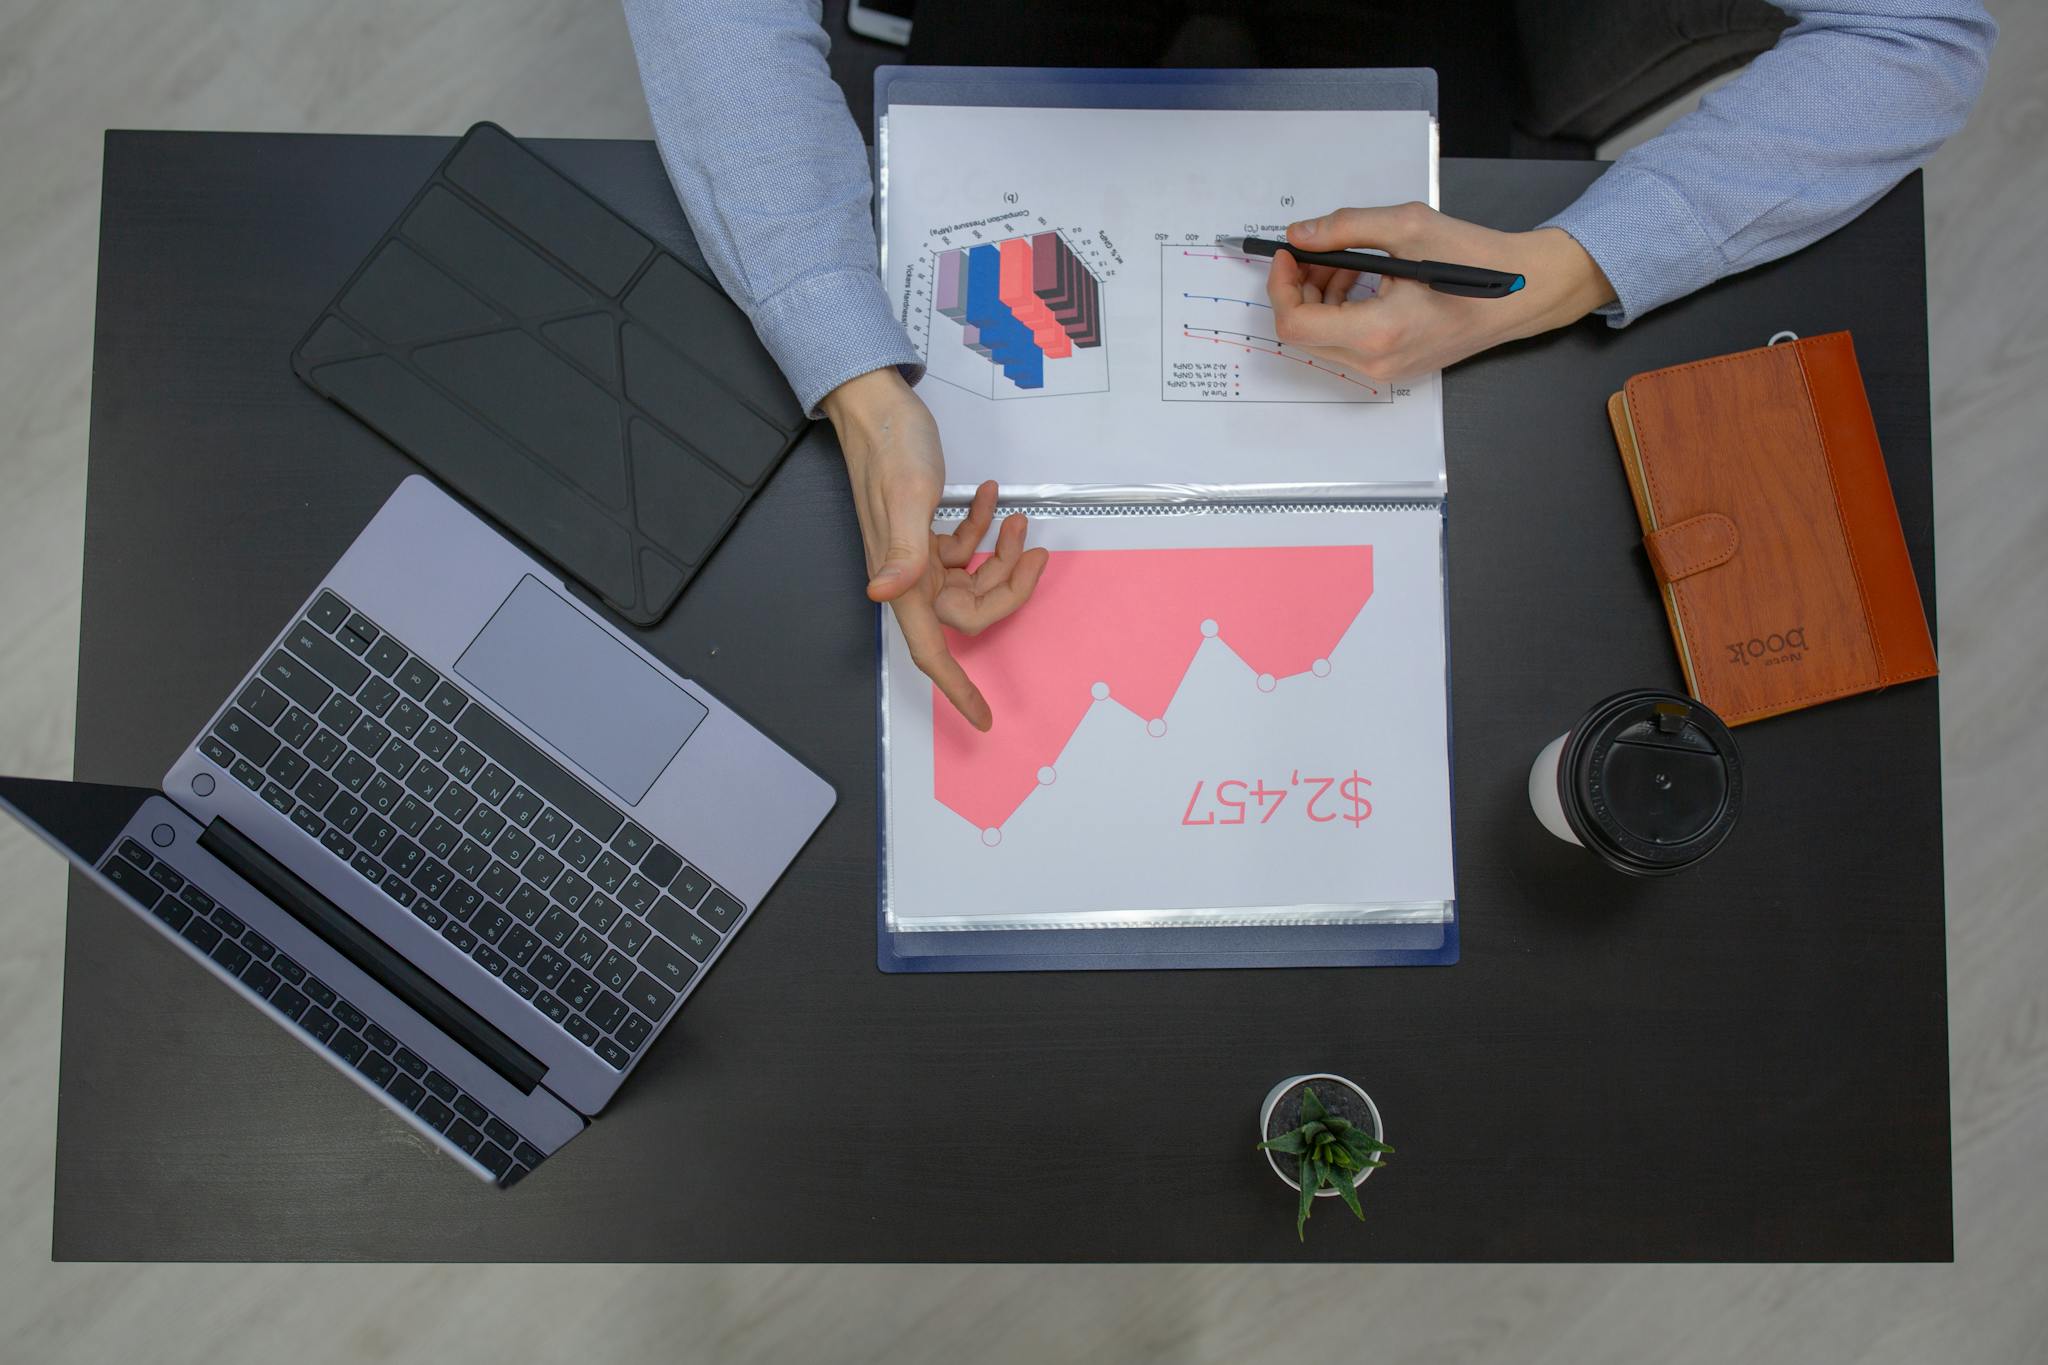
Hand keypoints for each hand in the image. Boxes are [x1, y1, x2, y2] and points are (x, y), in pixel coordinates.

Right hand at [821, 368, 1046, 731]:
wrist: (874, 404)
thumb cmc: (887, 445)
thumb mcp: (905, 496)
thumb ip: (902, 550)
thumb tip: (884, 593)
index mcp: (900, 579)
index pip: (931, 651)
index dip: (956, 688)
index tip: (981, 718)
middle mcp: (908, 575)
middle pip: (970, 611)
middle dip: (1009, 585)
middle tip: (1036, 549)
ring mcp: (917, 555)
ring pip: (974, 579)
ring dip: (1003, 553)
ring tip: (1018, 518)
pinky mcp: (924, 531)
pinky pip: (964, 547)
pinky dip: (985, 527)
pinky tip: (993, 499)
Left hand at [1267, 203, 1616, 381]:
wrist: (1521, 292)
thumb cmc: (1473, 259)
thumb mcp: (1407, 227)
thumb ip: (1345, 228)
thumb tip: (1301, 234)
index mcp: (1378, 331)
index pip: (1295, 324)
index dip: (1281, 286)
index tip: (1288, 252)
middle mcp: (1377, 362)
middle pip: (1304, 334)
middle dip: (1299, 289)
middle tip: (1314, 252)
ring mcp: (1386, 371)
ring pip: (1323, 340)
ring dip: (1320, 298)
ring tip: (1343, 262)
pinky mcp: (1395, 368)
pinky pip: (1348, 344)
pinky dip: (1342, 311)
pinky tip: (1362, 281)